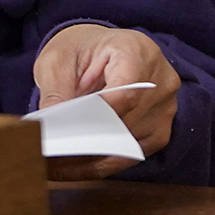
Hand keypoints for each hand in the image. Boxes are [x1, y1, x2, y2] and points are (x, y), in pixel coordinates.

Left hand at [34, 24, 179, 179]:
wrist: (100, 47)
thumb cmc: (79, 49)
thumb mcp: (56, 60)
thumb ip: (55, 91)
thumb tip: (50, 125)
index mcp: (136, 51)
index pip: (124, 93)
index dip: (96, 118)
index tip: (65, 135)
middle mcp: (161, 81)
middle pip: (126, 122)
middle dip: (86, 142)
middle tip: (48, 157)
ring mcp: (166, 108)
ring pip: (129, 144)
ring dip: (90, 158)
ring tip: (52, 166)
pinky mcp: (160, 130)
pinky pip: (133, 155)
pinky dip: (102, 162)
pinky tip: (72, 167)